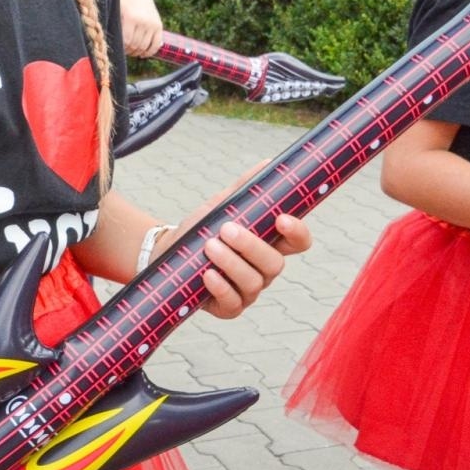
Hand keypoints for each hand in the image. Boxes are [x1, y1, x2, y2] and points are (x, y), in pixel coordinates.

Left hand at [119, 0, 163, 58]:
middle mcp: (143, 20)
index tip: (118, 48)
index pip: (126, 41)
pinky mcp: (159, 26)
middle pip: (135, 45)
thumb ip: (114, 26)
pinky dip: (149, 52)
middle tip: (124, 50)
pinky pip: (155, 45)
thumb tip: (109, 44)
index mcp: (130, 17)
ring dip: (137, 52)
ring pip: (144, 47)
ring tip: (131, 51)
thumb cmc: (123, 6)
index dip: (122, 48)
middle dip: (128, 50)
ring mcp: (152, 24)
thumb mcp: (116, 12)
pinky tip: (143, 54)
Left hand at [156, 164, 314, 318]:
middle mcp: (264, 269)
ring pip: (254, 283)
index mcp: (270, 243)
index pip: (299, 242)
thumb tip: (267, 163)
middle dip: (251, 246)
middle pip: (276, 264)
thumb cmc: (203, 227)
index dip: (298, 233)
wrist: (170, 250)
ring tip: (209, 246)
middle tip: (227, 229)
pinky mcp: (229, 307)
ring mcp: (248, 290)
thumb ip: (245, 186)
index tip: (282, 219)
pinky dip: (221, 287)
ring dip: (232, 264)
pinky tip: (207, 274)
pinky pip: (233, 303)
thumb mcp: (223, 204)